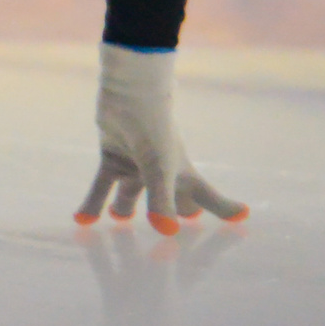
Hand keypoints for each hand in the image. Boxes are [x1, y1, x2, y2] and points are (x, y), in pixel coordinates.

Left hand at [75, 44, 245, 234]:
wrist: (129, 94)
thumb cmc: (153, 129)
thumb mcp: (159, 169)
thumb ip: (162, 202)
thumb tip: (167, 231)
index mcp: (182, 173)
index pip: (208, 197)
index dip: (224, 209)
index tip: (243, 216)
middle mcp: (161, 172)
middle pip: (172, 200)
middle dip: (175, 212)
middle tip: (174, 228)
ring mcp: (136, 165)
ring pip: (130, 194)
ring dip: (123, 209)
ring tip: (118, 219)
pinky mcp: (113, 157)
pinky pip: (102, 185)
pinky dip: (93, 202)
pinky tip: (81, 219)